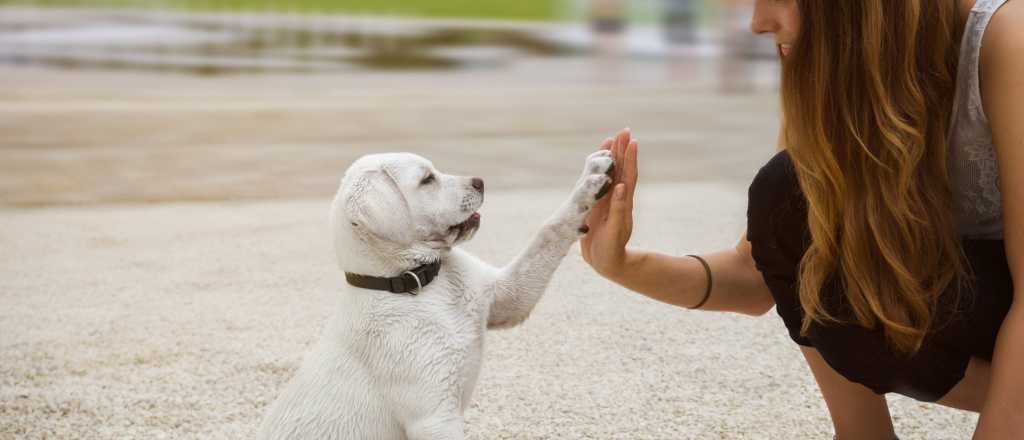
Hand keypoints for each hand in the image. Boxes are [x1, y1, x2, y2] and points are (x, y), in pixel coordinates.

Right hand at [580, 128, 637, 278]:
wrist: (606, 261)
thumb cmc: (612, 249)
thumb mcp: (616, 230)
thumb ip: (618, 209)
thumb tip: (621, 187)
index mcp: (623, 202)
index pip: (628, 176)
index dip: (630, 159)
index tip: (632, 141)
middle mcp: (616, 198)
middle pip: (621, 169)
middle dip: (622, 150)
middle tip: (623, 130)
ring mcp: (607, 200)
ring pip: (610, 173)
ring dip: (612, 157)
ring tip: (612, 139)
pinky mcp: (597, 205)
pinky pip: (598, 182)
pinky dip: (598, 170)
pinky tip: (597, 162)